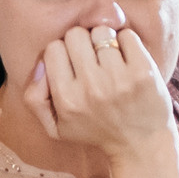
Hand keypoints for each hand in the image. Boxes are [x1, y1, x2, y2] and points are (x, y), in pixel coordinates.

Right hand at [25, 21, 174, 162]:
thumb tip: (40, 64)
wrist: (141, 145)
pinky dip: (126, 42)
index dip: (63, 52)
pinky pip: (127, 35)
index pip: (53, 48)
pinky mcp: (143, 72)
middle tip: (92, 59)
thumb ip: (34, 98)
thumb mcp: (56, 127)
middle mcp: (91, 88)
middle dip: (82, 43)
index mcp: (67, 100)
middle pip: (75, 34)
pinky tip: (127, 59)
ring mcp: (119, 79)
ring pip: (101, 32)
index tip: (73, 63)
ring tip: (110, 59)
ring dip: (105, 41)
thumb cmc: (96, 132)